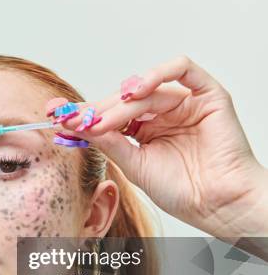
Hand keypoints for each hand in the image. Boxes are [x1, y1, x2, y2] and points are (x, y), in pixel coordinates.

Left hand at [48, 55, 267, 238]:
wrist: (217, 204)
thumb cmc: (182, 190)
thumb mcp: (134, 164)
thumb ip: (109, 142)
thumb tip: (76, 125)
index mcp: (144, 131)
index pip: (110, 115)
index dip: (86, 114)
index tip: (58, 116)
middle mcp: (162, 114)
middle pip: (123, 101)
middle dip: (97, 109)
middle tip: (74, 119)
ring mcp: (184, 103)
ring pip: (146, 92)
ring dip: (120, 105)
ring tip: (103, 122)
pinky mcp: (208, 95)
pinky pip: (183, 70)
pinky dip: (158, 73)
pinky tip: (136, 90)